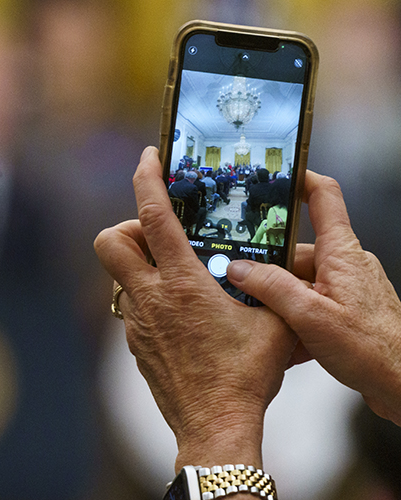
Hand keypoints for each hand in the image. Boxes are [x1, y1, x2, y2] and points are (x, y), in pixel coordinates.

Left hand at [94, 147, 296, 472]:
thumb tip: (273, 270)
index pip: (153, 217)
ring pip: (118, 276)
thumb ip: (269, 288)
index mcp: (182, 282)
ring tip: (174, 275)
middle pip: (109, 241)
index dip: (146, 179)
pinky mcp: (133, 343)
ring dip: (138, 265)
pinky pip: (130, 307)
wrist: (215, 424)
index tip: (148, 157)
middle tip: (156, 235)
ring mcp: (136, 322)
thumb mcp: (273, 323)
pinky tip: (176, 313)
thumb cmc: (245, 375)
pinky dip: (145, 297)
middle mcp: (149, 297)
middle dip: (126, 227)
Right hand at [226, 171, 400, 424]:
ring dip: (280, 303)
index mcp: (341, 252)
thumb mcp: (310, 316)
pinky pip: (311, 306)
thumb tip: (238, 268)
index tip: (275, 174)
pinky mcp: (348, 312)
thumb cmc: (374, 350)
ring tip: (267, 325)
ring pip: (301, 283)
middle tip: (243, 286)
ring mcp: (348, 288)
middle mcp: (346, 264)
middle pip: (297, 251)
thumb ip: (271, 287)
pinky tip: (285, 345)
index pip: (323, 197)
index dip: (300, 179)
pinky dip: (294, 322)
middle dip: (268, 270)